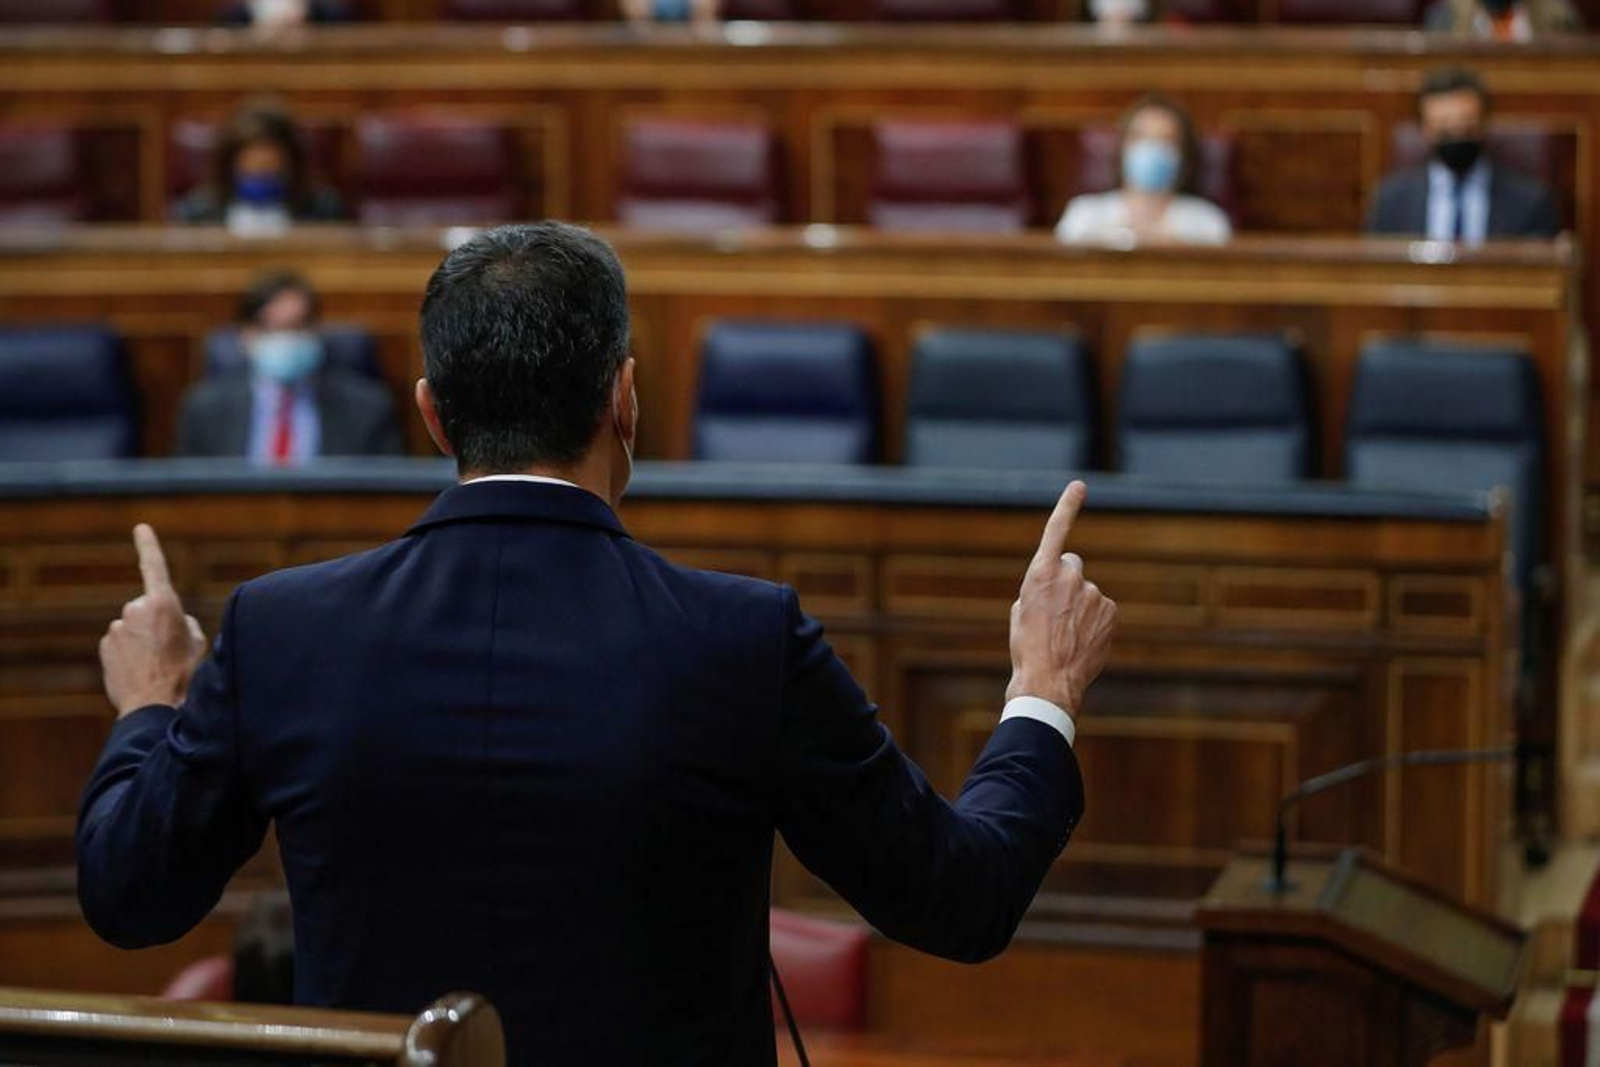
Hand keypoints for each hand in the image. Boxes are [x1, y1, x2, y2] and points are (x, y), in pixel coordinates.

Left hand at [99, 525, 206, 717]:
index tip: (140, 528)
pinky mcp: (105, 646)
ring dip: (143, 641)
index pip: (154, 566)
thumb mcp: (198, 643)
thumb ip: (184, 624)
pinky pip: (121, 644)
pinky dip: (130, 654)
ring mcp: (117, 628)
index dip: (148, 545)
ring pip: (134, 628)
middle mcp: (135, 609)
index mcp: (163, 603)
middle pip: (148, 609)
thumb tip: (173, 623)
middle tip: (171, 650)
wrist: (156, 705)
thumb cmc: (185, 674)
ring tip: (157, 666)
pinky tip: (141, 672)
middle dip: (157, 623)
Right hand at [1006, 481, 1117, 716]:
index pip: (1057, 530)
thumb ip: (1041, 589)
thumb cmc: (1027, 648)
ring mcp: (1093, 593)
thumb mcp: (1022, 611)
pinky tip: (1081, 641)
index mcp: (1040, 573)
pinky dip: (1094, 621)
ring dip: (1079, 607)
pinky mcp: (1110, 610)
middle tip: (1056, 610)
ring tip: (1066, 635)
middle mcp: (1070, 577)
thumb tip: (1060, 588)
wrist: (1048, 682)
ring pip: (1086, 592)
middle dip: (1066, 580)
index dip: (1068, 506)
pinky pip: (1101, 609)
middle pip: (1072, 565)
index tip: (1080, 486)